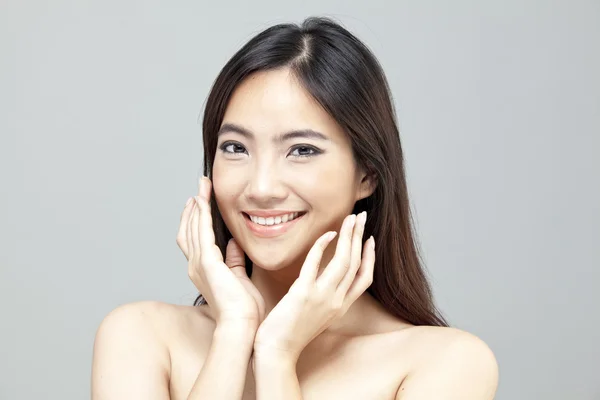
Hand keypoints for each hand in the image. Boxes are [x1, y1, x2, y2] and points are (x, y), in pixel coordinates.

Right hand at [176, 176, 265, 326]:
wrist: (242, 323)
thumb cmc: (243, 308)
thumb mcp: (239, 277)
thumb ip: (234, 260)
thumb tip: (235, 242)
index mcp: (202, 270)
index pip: (193, 239)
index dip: (194, 220)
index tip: (198, 203)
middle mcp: (195, 266)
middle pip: (188, 230)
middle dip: (193, 208)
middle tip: (199, 188)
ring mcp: (199, 264)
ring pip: (193, 228)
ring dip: (197, 206)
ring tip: (201, 188)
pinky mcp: (208, 262)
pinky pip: (202, 233)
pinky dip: (201, 215)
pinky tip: (203, 202)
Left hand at [253, 212, 374, 361]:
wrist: (277, 353)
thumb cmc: (291, 334)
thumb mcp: (317, 317)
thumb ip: (324, 298)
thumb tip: (323, 281)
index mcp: (341, 307)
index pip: (365, 279)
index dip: (370, 257)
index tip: (369, 239)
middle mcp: (337, 302)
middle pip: (357, 263)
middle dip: (361, 237)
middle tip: (362, 216)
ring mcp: (322, 297)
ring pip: (344, 261)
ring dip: (349, 235)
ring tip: (350, 217)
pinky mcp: (304, 294)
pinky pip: (316, 263)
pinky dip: (323, 245)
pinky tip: (327, 233)